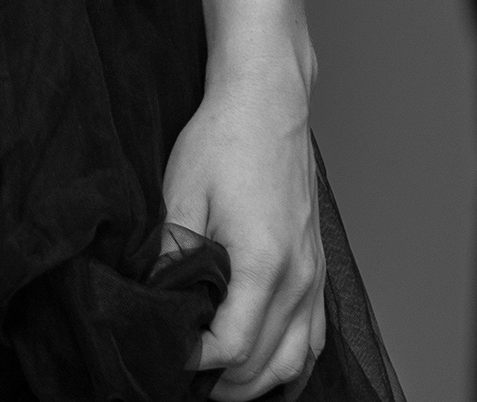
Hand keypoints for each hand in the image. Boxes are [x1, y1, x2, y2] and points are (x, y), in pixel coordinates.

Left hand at [162, 57, 324, 398]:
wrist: (267, 102)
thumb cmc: (225, 141)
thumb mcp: (182, 197)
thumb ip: (173, 257)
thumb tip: (159, 303)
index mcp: (264, 263)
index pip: (232, 346)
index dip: (195, 361)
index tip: (168, 355)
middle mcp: (298, 277)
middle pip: (264, 365)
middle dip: (221, 383)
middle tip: (182, 376)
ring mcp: (314, 274)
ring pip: (295, 360)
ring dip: (256, 381)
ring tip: (216, 382)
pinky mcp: (317, 266)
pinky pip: (314, 336)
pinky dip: (290, 361)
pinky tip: (264, 367)